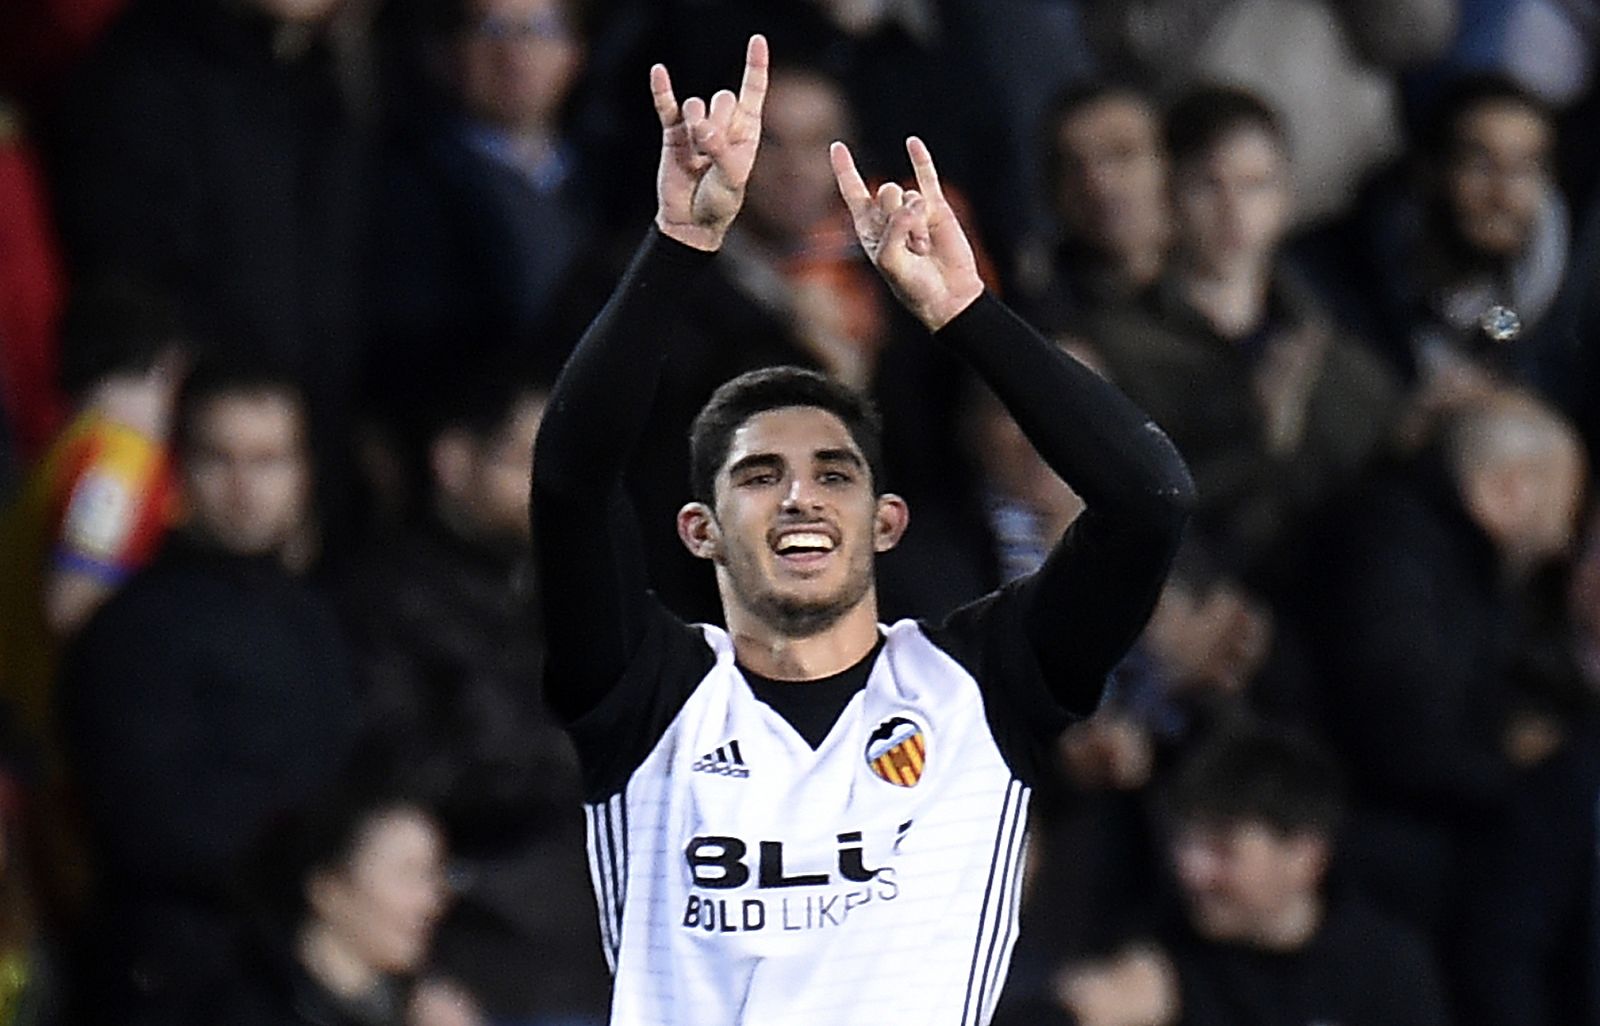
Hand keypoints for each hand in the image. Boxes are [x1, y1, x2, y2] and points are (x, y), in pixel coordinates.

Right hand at [652, 34, 768, 251]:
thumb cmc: (720, 203)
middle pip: (722, 98)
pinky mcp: (673, 133)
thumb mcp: (731, 179)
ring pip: (697, 104)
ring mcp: (696, 127)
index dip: (755, 66)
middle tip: (713, 153)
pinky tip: (659, 71)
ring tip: (697, 157)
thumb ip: (720, 150)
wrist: (691, 223)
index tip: (756, 39)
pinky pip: (667, 106)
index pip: (753, 91)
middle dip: (719, 122)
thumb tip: (700, 126)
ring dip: (697, 127)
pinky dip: (663, 90)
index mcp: (747, 131)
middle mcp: (723, 125)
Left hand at [831, 136, 983, 330]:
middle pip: (886, 191)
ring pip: (909, 195)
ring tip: (923, 249)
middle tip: (910, 247)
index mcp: (869, 229)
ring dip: (917, 225)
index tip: (838, 146)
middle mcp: (888, 216)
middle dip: (898, 217)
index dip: (845, 169)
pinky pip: (927, 178)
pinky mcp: (935, 207)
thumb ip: (894, 229)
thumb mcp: (891, 261)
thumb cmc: (913, 285)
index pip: (853, 192)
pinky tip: (912, 142)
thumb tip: (913, 203)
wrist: (948, 295)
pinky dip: (921, 160)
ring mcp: (912, 210)